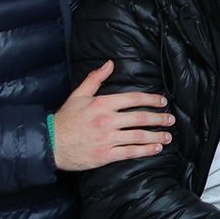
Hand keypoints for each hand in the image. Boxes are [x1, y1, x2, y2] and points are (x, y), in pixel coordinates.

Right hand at [52, 61, 173, 170]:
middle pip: (140, 117)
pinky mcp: (105, 155)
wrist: (49, 143)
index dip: (151, 99)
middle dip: (159, 118)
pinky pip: (130, 152)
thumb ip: (95, 79)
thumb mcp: (78, 95)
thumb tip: (109, 63)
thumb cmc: (64, 119)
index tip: (162, 101)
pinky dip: (146, 150)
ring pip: (138, 136)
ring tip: (168, 135)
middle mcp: (107, 121)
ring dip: (156, 135)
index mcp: (102, 104)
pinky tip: (156, 148)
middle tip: (170, 119)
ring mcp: (107, 139)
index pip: (133, 98)